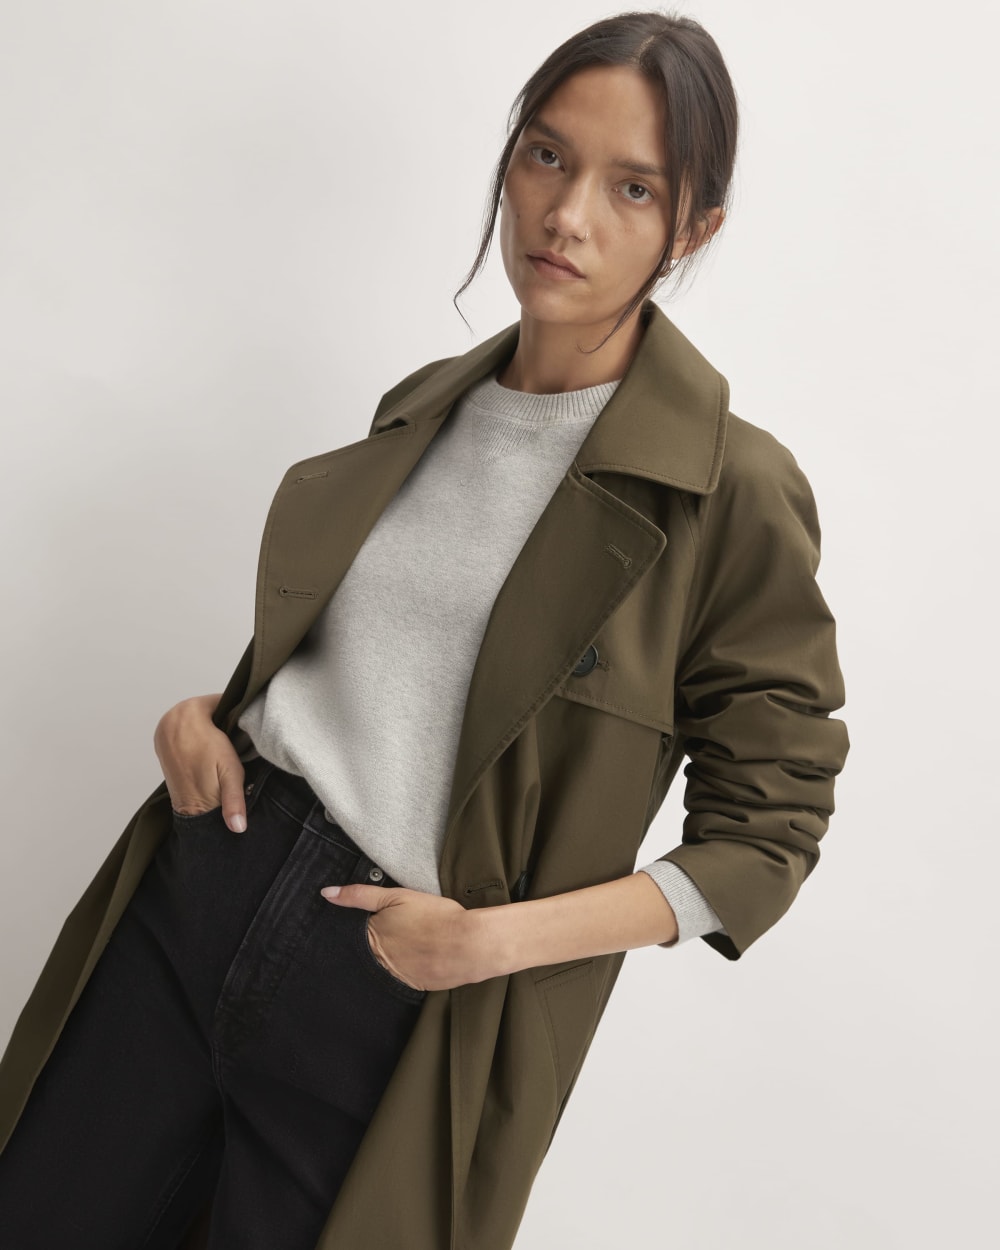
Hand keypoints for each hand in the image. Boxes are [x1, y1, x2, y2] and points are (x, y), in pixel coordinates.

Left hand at [153, 693, 247, 831]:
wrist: (194, 810)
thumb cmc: (213, 784)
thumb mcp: (233, 773)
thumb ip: (241, 772)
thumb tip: (241, 826)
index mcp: (187, 713)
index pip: (217, 700)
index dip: (234, 711)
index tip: (242, 725)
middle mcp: (169, 719)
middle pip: (202, 709)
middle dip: (218, 719)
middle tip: (232, 735)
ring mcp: (162, 732)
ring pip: (191, 719)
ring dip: (206, 727)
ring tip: (221, 743)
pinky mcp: (160, 744)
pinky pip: (181, 730)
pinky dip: (193, 735)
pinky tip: (206, 750)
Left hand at [320, 884, 481, 991]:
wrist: (469, 945)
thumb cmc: (435, 917)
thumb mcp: (396, 897)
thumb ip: (359, 895)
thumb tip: (326, 894)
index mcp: (371, 939)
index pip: (351, 935)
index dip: (363, 926)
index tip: (379, 921)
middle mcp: (378, 962)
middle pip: (366, 953)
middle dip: (375, 944)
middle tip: (400, 931)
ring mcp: (395, 977)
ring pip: (383, 967)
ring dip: (391, 957)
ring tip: (412, 943)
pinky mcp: (414, 987)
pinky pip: (401, 978)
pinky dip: (407, 967)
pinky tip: (420, 956)